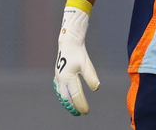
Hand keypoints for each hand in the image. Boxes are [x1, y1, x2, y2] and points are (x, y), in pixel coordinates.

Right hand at [53, 0, 99, 114]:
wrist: (69, 42)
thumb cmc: (78, 53)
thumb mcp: (86, 64)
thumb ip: (91, 77)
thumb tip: (96, 88)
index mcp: (68, 78)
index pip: (76, 96)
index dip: (81, 105)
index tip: (86, 111)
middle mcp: (61, 80)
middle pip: (67, 98)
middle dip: (73, 106)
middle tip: (80, 113)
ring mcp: (58, 78)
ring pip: (62, 94)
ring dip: (67, 102)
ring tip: (73, 109)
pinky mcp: (58, 75)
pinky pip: (59, 89)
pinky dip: (63, 96)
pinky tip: (67, 97)